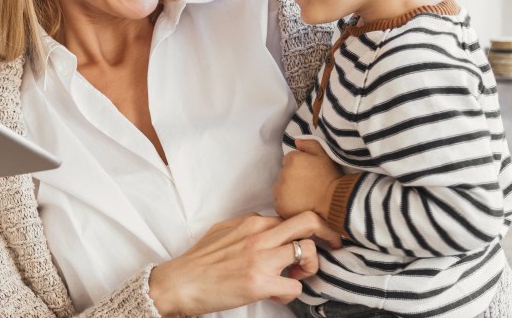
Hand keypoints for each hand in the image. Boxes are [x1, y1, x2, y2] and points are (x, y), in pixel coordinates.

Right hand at [147, 211, 342, 317]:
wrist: (179, 283)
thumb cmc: (198, 261)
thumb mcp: (223, 231)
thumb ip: (247, 228)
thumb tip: (265, 228)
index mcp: (252, 222)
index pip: (292, 217)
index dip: (304, 232)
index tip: (308, 242)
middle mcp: (259, 236)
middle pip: (309, 222)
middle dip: (328, 234)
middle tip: (332, 247)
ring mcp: (261, 259)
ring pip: (308, 253)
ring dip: (308, 269)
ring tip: (294, 278)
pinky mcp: (260, 282)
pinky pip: (296, 286)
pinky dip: (290, 293)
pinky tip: (275, 294)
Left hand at [273, 140, 343, 217]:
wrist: (335, 201)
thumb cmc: (331, 178)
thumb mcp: (324, 155)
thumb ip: (309, 144)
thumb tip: (296, 142)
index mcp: (292, 159)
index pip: (288, 160)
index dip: (299, 167)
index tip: (308, 174)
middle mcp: (283, 173)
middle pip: (283, 175)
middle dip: (292, 179)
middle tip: (307, 186)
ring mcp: (280, 191)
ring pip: (279, 189)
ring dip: (287, 192)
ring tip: (304, 197)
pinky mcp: (281, 206)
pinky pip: (280, 204)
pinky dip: (287, 205)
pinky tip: (300, 206)